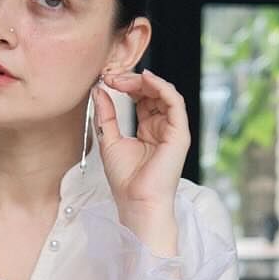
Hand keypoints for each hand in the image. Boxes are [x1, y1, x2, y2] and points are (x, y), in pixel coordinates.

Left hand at [92, 67, 189, 217]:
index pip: (142, 98)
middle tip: (111, 77)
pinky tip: (145, 79)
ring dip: (143, 81)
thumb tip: (99, 90)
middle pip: (153, 92)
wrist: (137, 202)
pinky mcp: (179, 134)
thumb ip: (106, 115)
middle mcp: (163, 127)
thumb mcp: (109, 140)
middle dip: (132, 80)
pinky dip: (161, 86)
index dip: (125, 85)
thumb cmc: (125, 180)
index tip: (105, 80)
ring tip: (121, 79)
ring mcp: (173, 130)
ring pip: (164, 93)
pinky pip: (175, 102)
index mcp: (149, 130)